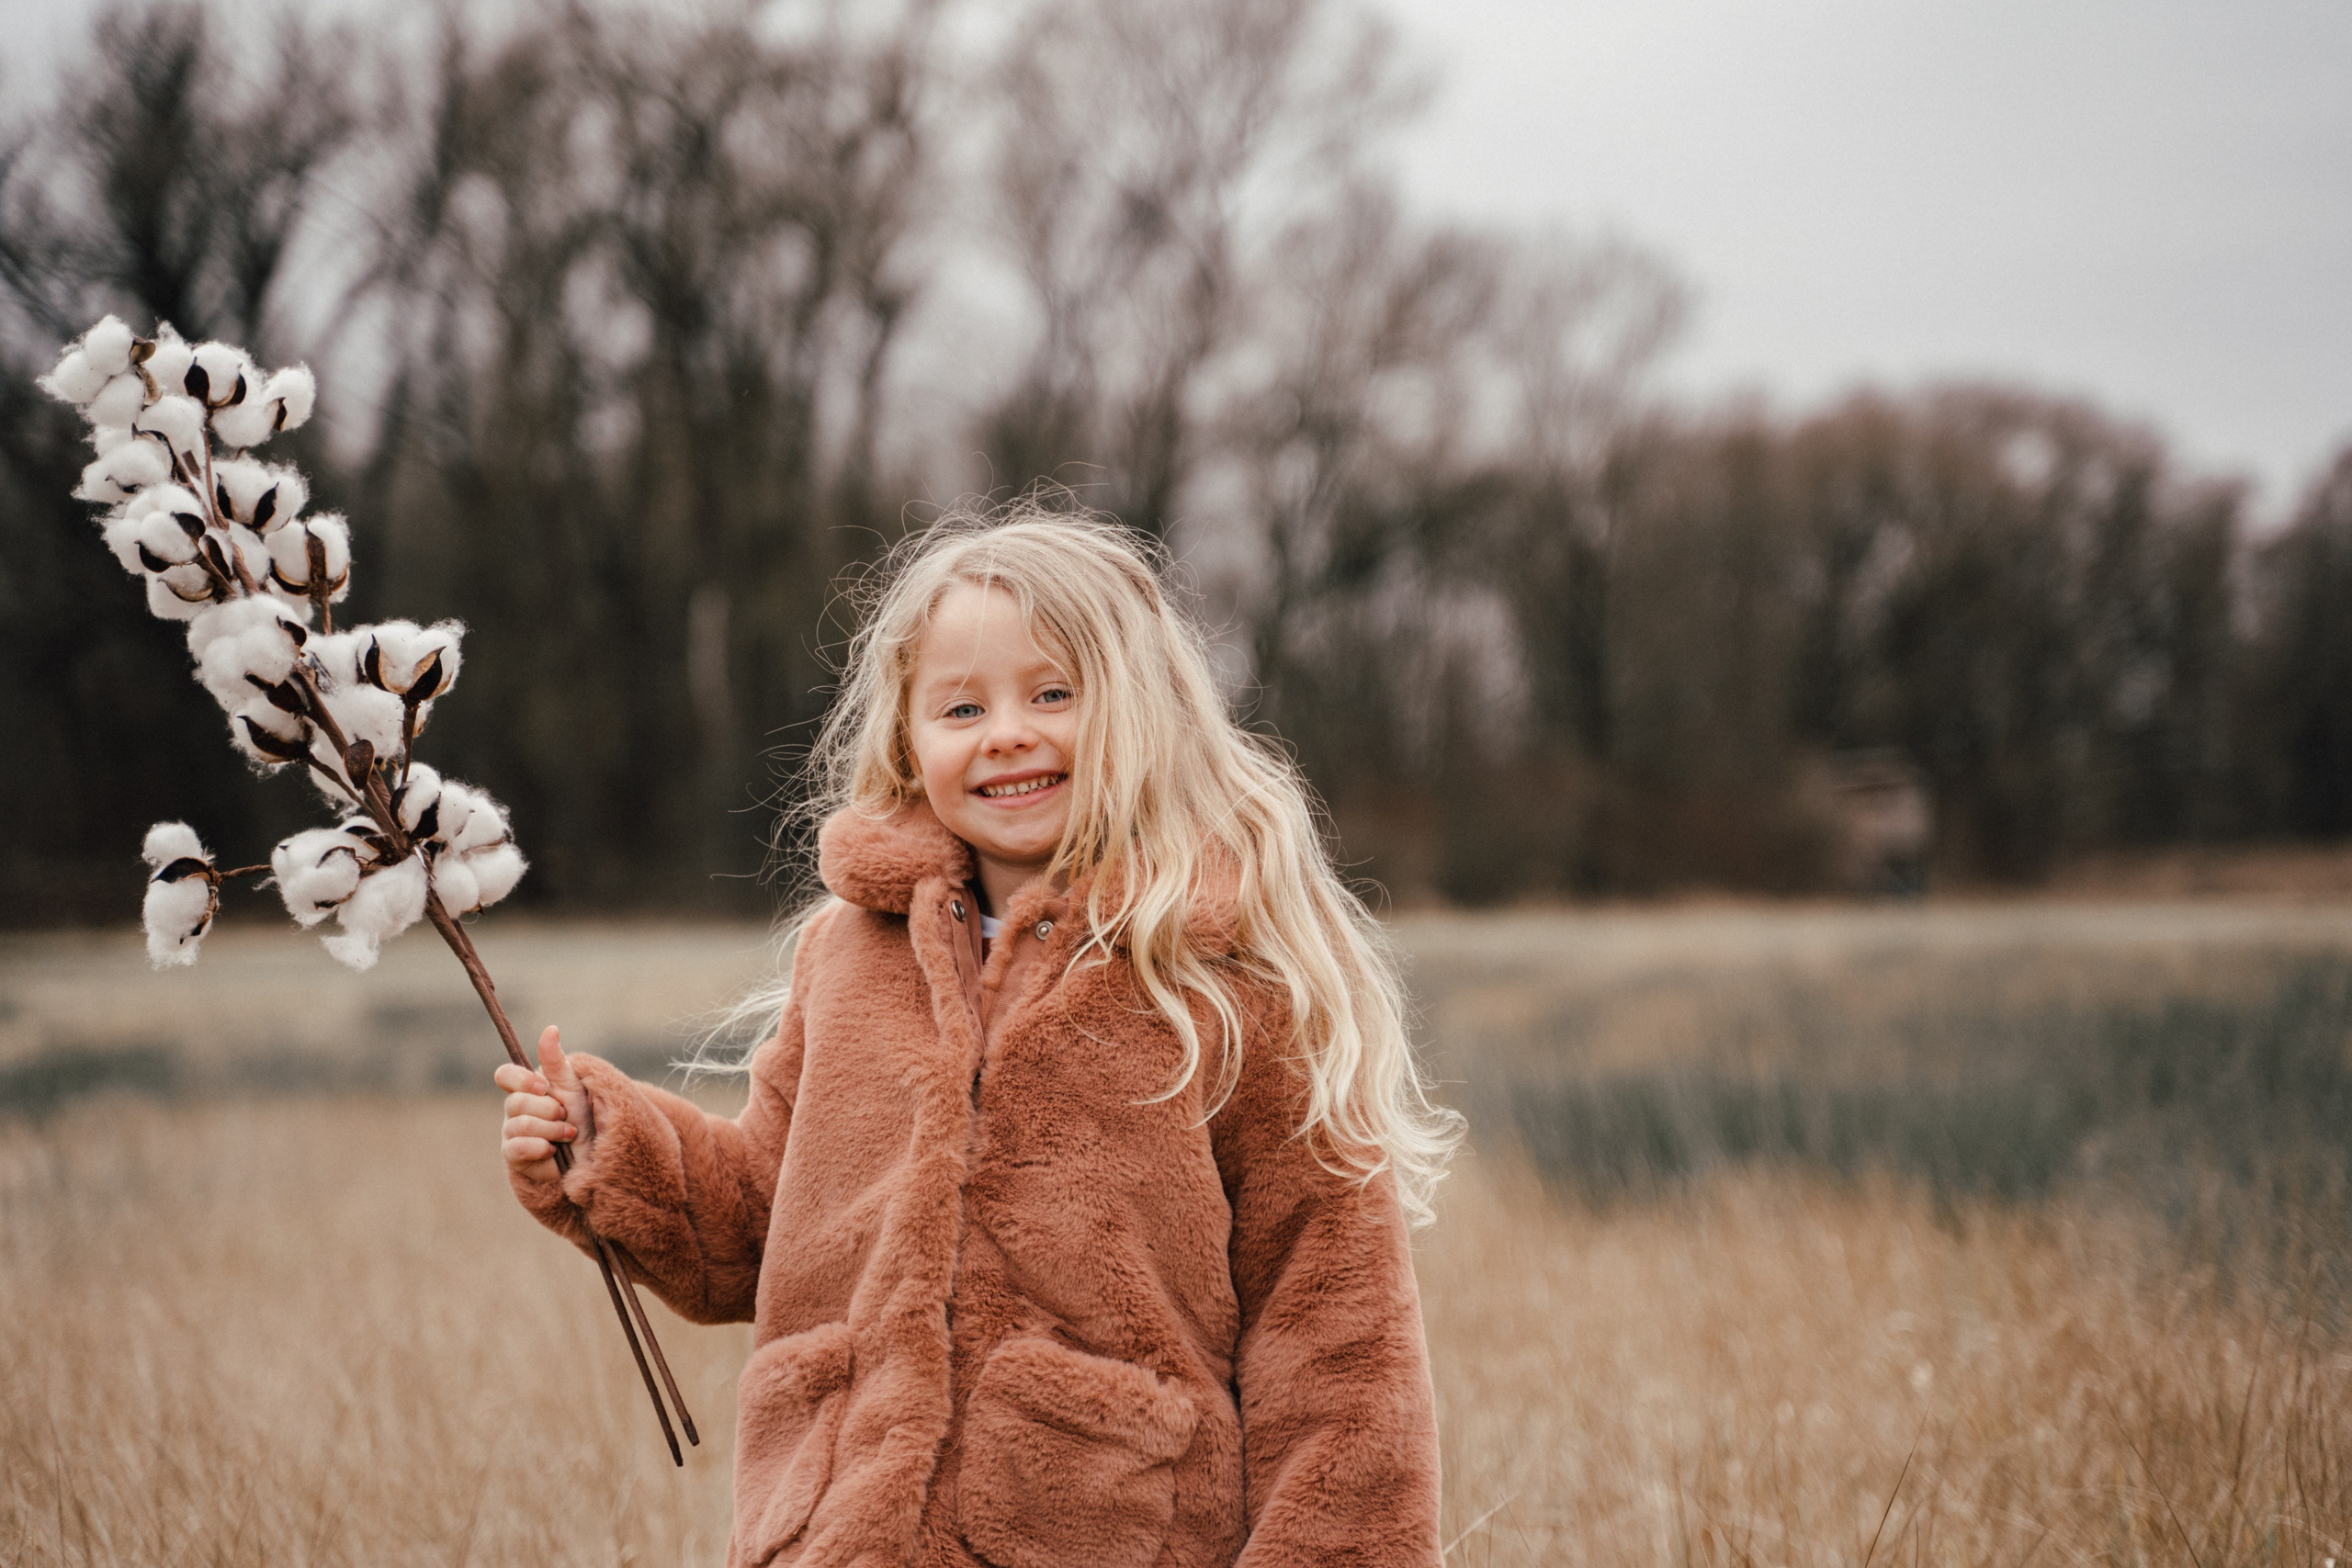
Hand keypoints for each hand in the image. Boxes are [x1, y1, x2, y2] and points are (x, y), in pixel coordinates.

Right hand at [495, 1025, 592, 1182]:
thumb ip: (556, 1061)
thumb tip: (551, 1029)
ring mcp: (511, 1132)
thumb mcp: (572, 1085)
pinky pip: (518, 1148)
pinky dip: (541, 1147)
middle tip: (565, 1115)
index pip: (504, 1075)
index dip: (521, 1080)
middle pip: (516, 1102)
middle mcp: (514, 1109)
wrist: (589, 1152)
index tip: (543, 1086)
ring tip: (568, 1133)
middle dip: (548, 1109)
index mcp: (526, 1088)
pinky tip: (553, 1150)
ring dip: (551, 1129)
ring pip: (520, 1125)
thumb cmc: (579, 1115)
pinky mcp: (514, 1156)